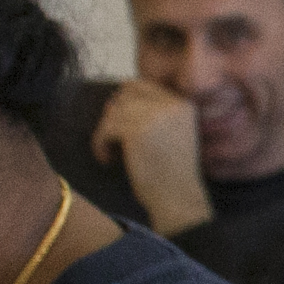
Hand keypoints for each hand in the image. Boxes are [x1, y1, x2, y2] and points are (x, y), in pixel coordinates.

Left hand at [95, 81, 212, 233]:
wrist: (178, 199)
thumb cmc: (170, 173)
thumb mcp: (169, 134)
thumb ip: (149, 113)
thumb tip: (111, 100)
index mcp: (183, 104)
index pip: (142, 85)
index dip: (125, 101)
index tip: (121, 125)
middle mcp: (172, 105)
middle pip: (125, 95)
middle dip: (114, 115)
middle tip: (113, 140)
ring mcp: (155, 116)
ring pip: (113, 112)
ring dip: (106, 133)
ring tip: (110, 153)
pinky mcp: (137, 130)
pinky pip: (106, 128)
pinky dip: (100, 144)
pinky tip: (108, 159)